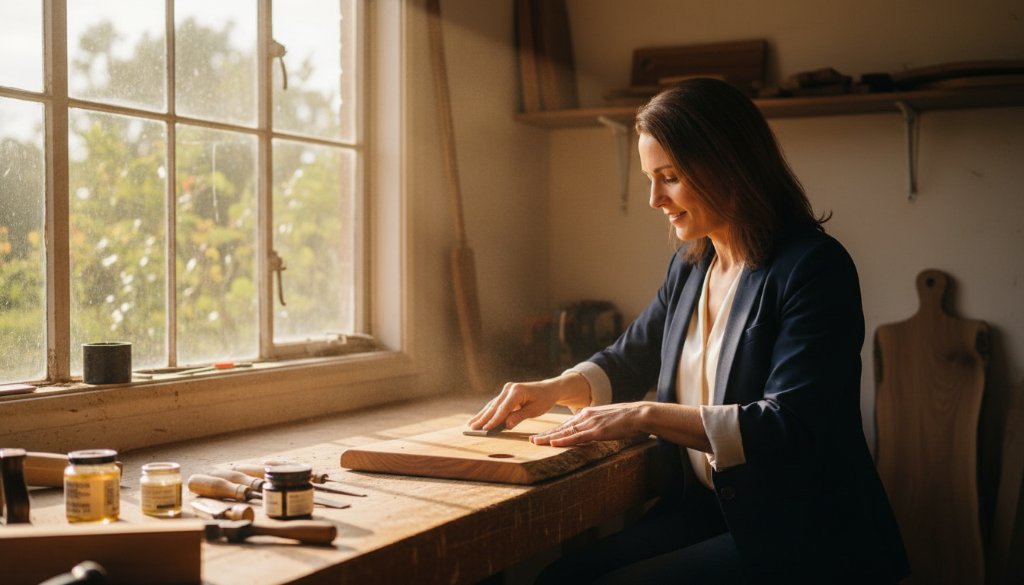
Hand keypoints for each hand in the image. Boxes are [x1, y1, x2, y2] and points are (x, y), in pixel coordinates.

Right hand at [467, 372, 590, 431]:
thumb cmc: (544, 400)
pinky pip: (495, 405)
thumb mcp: (535, 410)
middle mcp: (509, 388)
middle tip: (472, 428)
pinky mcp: (505, 394)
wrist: (548, 389)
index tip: (486, 429)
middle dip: (483, 418)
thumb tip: (506, 425)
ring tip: (470, 425)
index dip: (494, 420)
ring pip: (492, 405)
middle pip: (494, 406)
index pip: (504, 408)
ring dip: (482, 416)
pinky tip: (478, 419)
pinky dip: (487, 412)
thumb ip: (519, 416)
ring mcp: (506, 390)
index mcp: (517, 391)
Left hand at [530, 402, 649, 446]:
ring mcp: (590, 423)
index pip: (565, 425)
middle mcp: (584, 417)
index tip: (540, 436)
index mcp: (586, 414)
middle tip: (531, 440)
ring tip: (536, 442)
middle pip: (561, 428)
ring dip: (549, 438)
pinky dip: (564, 441)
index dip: (552, 431)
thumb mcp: (605, 420)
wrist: (637, 414)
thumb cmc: (624, 419)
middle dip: (546, 435)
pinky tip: (553, 443)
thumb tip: (588, 433)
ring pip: (565, 432)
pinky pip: (577, 437)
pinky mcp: (597, 431)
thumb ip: (594, 425)